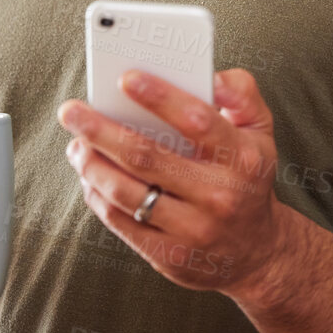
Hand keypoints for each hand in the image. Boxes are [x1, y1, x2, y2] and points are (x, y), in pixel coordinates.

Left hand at [57, 69, 292, 302]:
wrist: (258, 251)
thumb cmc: (249, 178)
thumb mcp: (260, 130)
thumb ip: (240, 93)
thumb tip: (208, 76)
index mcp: (240, 157)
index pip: (196, 120)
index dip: (159, 96)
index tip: (124, 78)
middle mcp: (218, 194)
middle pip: (147, 157)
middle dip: (100, 130)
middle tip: (71, 111)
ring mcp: (193, 229)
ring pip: (126, 193)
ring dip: (91, 165)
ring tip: (76, 144)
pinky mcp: (170, 256)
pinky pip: (121, 223)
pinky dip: (97, 196)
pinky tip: (89, 176)